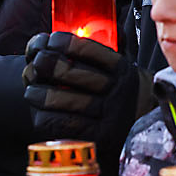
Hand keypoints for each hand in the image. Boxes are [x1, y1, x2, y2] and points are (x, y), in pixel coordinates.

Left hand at [22, 30, 137, 141]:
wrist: (144, 126)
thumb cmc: (116, 90)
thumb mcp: (116, 65)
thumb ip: (94, 49)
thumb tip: (53, 39)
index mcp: (120, 68)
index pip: (85, 48)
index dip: (60, 42)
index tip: (49, 41)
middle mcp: (117, 90)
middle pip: (68, 72)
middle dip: (44, 64)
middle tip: (37, 64)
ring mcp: (109, 115)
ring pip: (61, 99)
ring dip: (37, 93)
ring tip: (31, 91)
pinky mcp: (98, 137)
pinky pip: (62, 124)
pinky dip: (43, 115)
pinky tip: (39, 111)